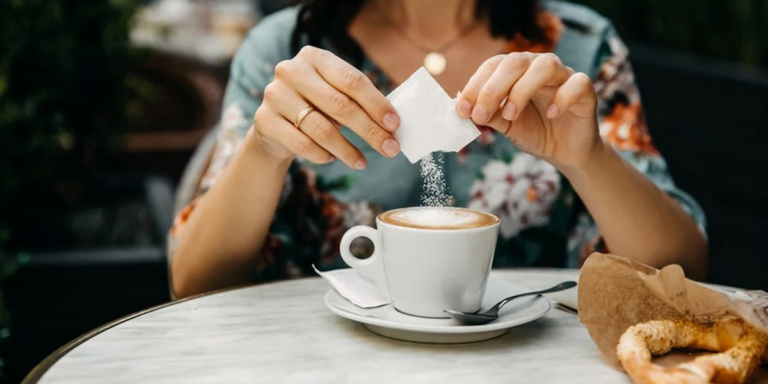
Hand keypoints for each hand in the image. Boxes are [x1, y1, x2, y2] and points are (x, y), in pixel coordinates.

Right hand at [250, 46, 400, 169]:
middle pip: (340, 105)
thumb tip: (392, 125)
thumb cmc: (314, 107)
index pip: (352, 80)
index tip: (395, 124)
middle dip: (369, 130)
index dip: (376, 104)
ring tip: (362, 162)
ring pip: (321, 128)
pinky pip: (302, 143)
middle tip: (390, 149)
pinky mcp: (264, 119)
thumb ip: (359, 102)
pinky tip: (333, 160)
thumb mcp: (335, 96)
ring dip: (347, 150)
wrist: (274, 125)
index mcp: (315, 57)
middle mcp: (291, 70)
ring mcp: (275, 94)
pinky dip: (322, 155)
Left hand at [457, 52, 600, 171]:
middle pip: (515, 62)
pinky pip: (577, 83)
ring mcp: (563, 76)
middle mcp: (538, 67)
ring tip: (510, 115)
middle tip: (480, 115)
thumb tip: (463, 109)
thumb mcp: (505, 125)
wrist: (565, 151)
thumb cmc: (534, 131)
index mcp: (516, 71)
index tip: (462, 110)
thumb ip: (488, 114)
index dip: (475, 85)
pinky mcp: (585, 90)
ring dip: (522, 89)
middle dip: (493, 88)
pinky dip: (562, 97)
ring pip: (545, 66)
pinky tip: (550, 113)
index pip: (493, 66)